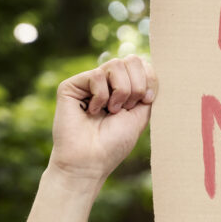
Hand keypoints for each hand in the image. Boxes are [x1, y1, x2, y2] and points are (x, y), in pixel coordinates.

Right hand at [49, 56, 157, 184]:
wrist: (90, 161)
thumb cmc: (114, 144)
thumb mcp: (140, 115)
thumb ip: (146, 88)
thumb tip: (148, 64)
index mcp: (123, 88)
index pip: (141, 64)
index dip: (149, 78)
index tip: (147, 100)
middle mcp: (106, 83)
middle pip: (131, 60)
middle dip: (136, 86)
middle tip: (125, 108)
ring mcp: (88, 83)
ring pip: (115, 64)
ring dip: (121, 92)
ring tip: (110, 111)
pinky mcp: (71, 86)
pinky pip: (96, 75)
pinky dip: (101, 96)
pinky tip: (92, 112)